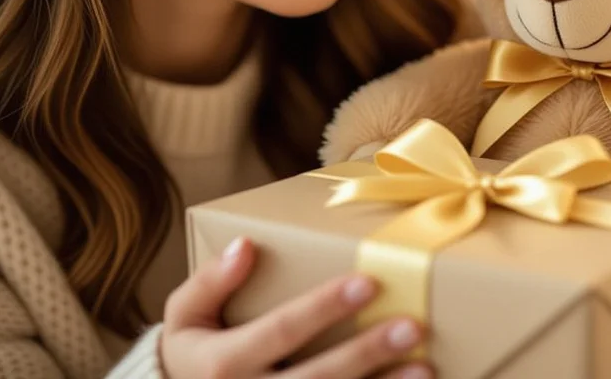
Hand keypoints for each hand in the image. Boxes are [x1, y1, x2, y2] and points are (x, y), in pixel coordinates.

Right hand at [161, 237, 430, 378]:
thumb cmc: (192, 352)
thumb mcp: (184, 315)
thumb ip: (210, 282)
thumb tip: (247, 245)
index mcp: (223, 364)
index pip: (281, 330)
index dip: (324, 308)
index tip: (368, 282)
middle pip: (317, 378)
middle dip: (366, 351)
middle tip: (412, 325)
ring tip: (425, 368)